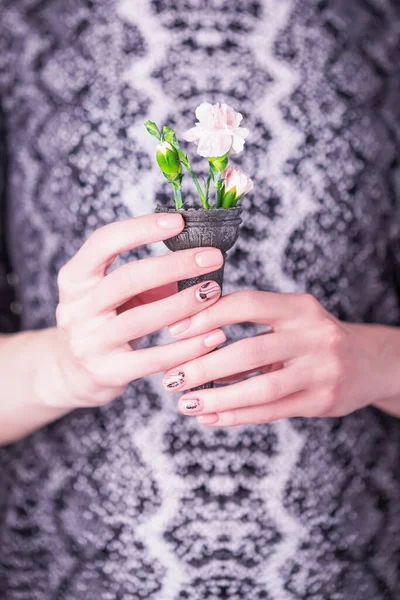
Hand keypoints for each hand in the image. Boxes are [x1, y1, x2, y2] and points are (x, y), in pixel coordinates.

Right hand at [45, 214, 225, 408]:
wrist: (73, 372)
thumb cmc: (105, 321)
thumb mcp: (116, 294)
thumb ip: (151, 277)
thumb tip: (200, 257)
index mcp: (75, 278)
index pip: (104, 242)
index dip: (141, 228)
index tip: (179, 221)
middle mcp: (76, 308)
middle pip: (127, 278)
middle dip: (174, 265)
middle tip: (213, 257)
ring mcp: (88, 342)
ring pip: (140, 319)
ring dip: (183, 304)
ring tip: (214, 292)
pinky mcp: (106, 372)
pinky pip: (153, 359)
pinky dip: (186, 347)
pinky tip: (213, 336)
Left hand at [164, 291, 399, 425]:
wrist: (368, 363)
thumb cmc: (313, 338)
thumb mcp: (289, 321)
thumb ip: (250, 327)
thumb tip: (190, 341)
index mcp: (300, 307)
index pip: (247, 304)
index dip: (207, 315)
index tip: (174, 330)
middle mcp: (314, 336)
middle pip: (248, 350)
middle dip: (203, 366)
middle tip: (172, 377)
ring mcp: (321, 371)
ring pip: (260, 389)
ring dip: (217, 399)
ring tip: (186, 404)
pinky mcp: (322, 401)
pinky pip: (271, 412)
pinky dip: (236, 416)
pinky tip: (211, 418)